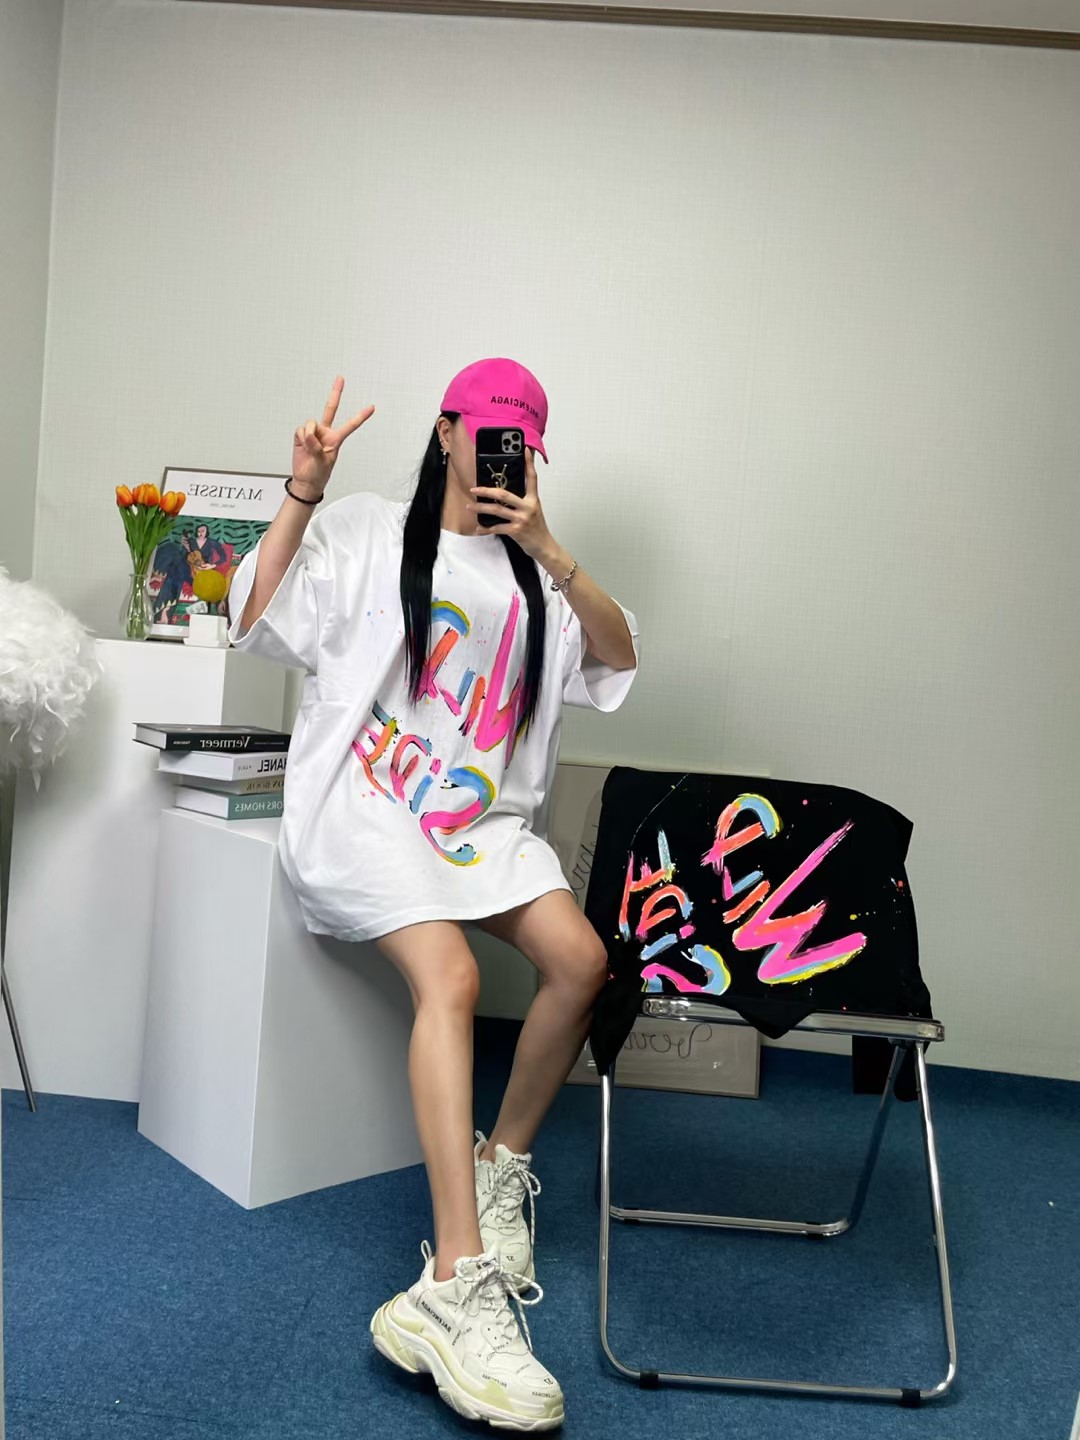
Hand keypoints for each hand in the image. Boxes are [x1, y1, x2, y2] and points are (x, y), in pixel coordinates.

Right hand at [291, 377, 374, 498]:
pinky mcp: (302, 434)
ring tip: (309, 449)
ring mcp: (314, 432)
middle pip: (330, 408)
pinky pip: (301, 430)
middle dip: (335, 393)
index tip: (372, 407)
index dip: (361, 416)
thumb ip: (317, 448)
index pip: (350, 425)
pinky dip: (301, 438)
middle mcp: (325, 432)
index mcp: (336, 439)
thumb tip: (310, 435)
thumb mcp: (322, 462)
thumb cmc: (318, 473)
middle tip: (341, 379)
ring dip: (308, 437)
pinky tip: (303, 446)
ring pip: (310, 424)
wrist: (305, 479)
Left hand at [468, 447, 557, 563]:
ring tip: (470, 507)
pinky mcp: (516, 531)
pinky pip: (496, 528)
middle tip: (474, 489)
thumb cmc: (537, 528)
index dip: (528, 463)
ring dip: (481, 509)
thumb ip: (523, 500)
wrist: (544, 547)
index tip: (523, 450)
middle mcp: (528, 507)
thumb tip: (507, 493)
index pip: (531, 478)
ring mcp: (522, 519)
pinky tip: (478, 528)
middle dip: (486, 491)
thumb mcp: (534, 510)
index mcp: (533, 499)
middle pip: (504, 494)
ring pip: (497, 510)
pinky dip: (486, 529)